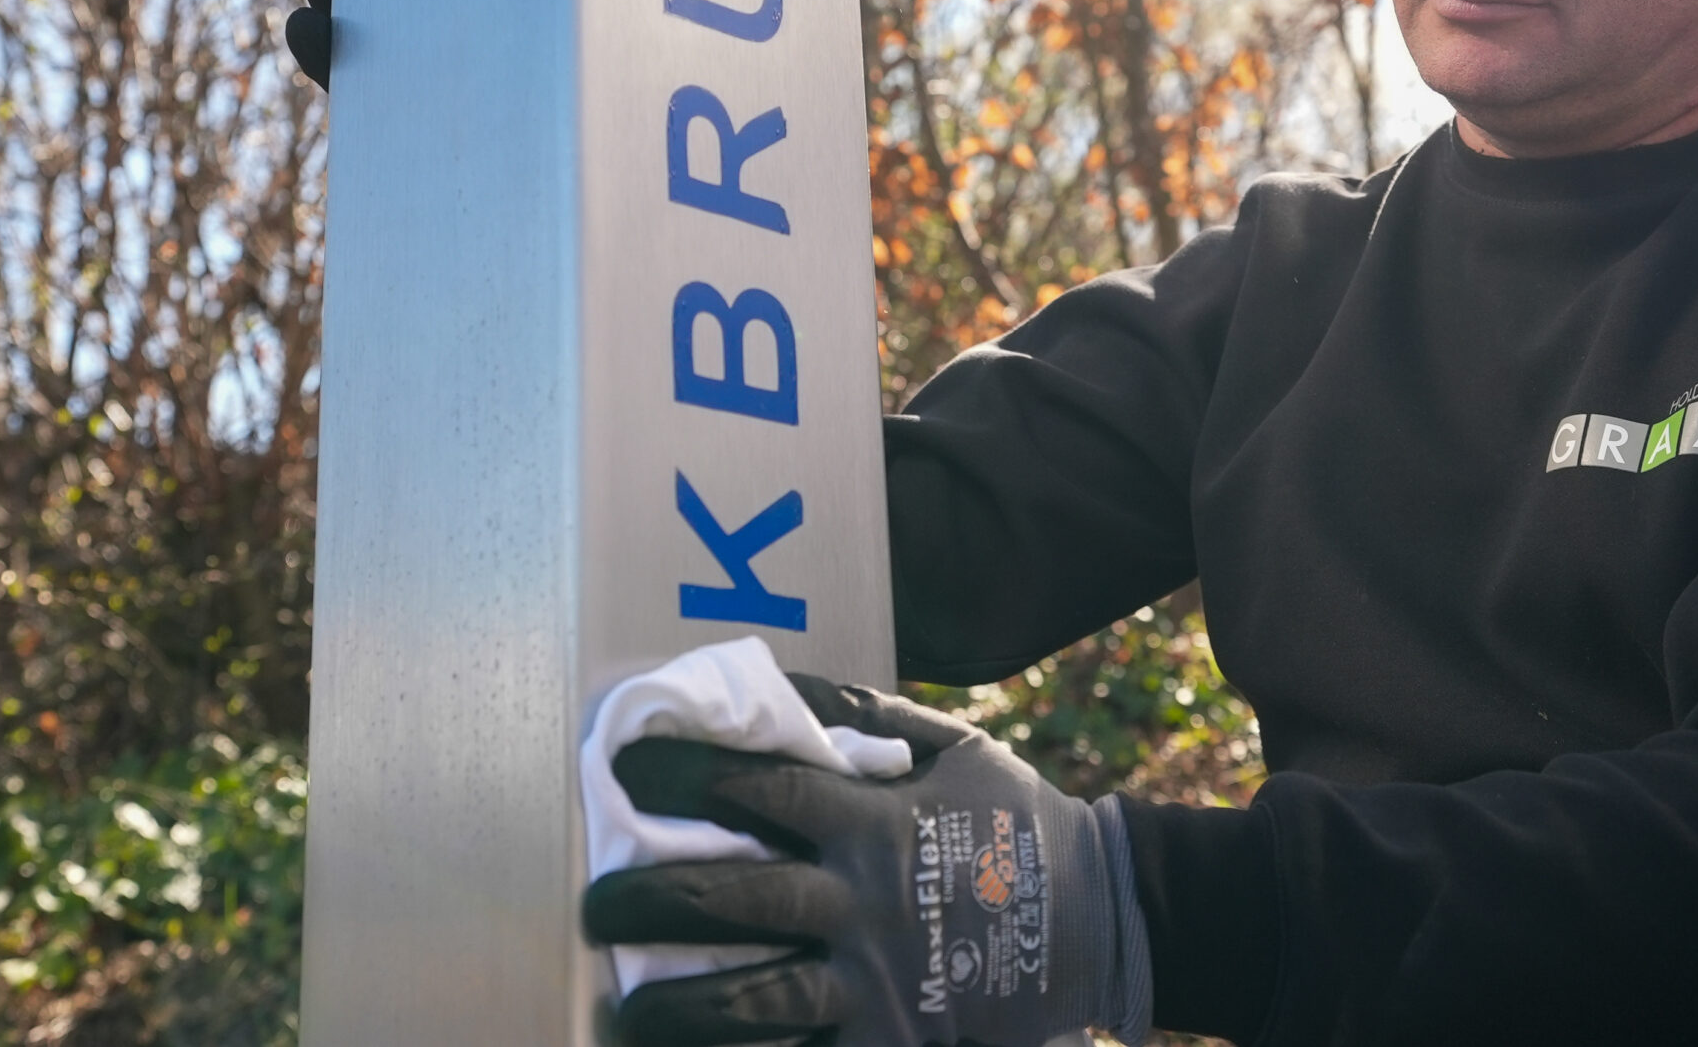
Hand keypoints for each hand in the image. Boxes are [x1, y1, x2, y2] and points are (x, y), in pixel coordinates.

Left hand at [584, 674, 1150, 1046]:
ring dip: (675, 1010)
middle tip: (594, 905)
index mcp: (871, 825)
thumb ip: (861, 717)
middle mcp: (863, 907)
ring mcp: (875, 989)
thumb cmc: (1012, 825)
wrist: (1103, 923)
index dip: (680, 778)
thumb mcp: (952, 748)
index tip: (622, 768)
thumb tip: (769, 686)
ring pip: (752, 1004)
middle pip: (732, 903)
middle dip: (648, 903)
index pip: (755, 792)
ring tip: (621, 1012)